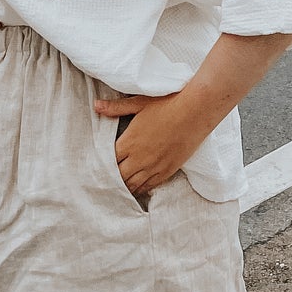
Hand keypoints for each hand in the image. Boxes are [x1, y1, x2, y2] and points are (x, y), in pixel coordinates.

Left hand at [94, 90, 208, 199]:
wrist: (195, 112)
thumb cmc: (167, 104)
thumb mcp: (139, 103)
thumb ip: (116, 108)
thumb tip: (96, 106)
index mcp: (129, 141)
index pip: (108, 160)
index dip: (101, 164)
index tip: (97, 165)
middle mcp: (139, 157)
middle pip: (118, 176)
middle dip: (111, 178)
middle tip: (105, 180)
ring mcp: (153, 166)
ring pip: (132, 185)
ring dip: (124, 186)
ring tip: (117, 187)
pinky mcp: (166, 171)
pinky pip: (148, 186)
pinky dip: (139, 189)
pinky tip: (136, 188)